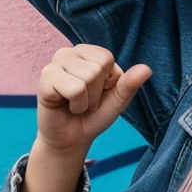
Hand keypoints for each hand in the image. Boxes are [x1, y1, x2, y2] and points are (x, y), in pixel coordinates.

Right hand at [37, 44, 151, 153]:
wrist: (73, 139)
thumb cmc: (94, 115)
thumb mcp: (117, 100)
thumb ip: (129, 84)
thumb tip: (147, 69)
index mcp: (87, 53)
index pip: (106, 57)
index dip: (108, 81)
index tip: (98, 92)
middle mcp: (68, 53)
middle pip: (97, 67)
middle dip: (97, 92)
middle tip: (86, 101)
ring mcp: (53, 64)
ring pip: (87, 78)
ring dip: (86, 101)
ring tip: (77, 104)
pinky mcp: (45, 79)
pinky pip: (74, 89)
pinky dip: (77, 105)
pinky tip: (66, 105)